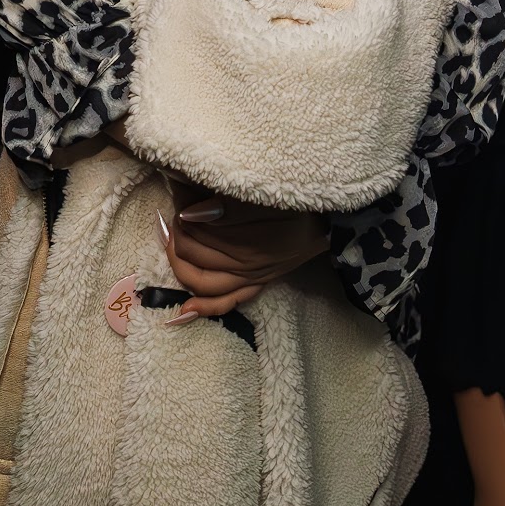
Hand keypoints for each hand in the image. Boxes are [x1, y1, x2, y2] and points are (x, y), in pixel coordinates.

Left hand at [157, 179, 329, 320]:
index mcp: (245, 241)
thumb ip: (229, 206)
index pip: (195, 230)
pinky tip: (182, 311)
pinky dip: (203, 308)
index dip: (181, 212)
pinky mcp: (257, 285)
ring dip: (180, 266)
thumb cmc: (299, 205)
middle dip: (177, 235)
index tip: (178, 195)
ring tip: (173, 245)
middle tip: (173, 217)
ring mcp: (250, 279)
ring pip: (203, 282)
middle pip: (194, 255)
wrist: (331, 224)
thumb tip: (189, 214)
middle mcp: (245, 266)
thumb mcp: (267, 198)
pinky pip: (227, 303)